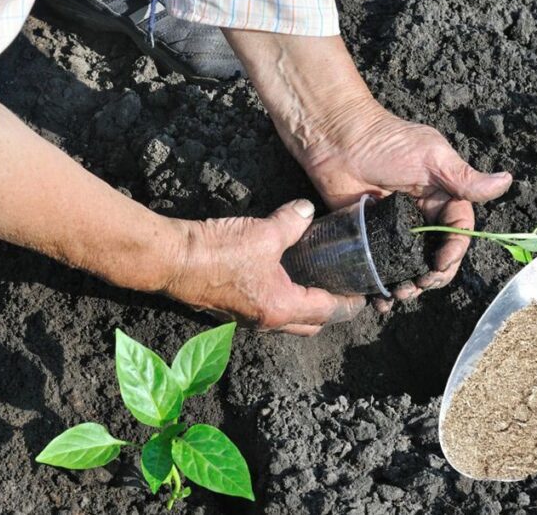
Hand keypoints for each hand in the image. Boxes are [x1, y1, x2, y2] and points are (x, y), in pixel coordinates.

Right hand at [165, 200, 365, 335]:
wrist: (172, 260)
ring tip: (314, 282)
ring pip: (286, 321)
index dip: (349, 302)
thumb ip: (292, 222)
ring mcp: (246, 318)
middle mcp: (266, 320)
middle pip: (310, 325)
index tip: (363, 294)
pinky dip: (280, 300)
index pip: (328, 311)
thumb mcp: (263, 232)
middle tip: (341, 289)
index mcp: (281, 307)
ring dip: (303, 307)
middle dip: (329, 311)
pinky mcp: (230, 309)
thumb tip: (306, 211)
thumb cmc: (217, 252)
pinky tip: (280, 276)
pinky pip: (265, 310)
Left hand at [302, 103, 512, 311]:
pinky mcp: (367, 236)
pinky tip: (378, 298)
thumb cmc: (385, 142)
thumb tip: (506, 182)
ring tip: (399, 294)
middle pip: (435, 254)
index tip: (440, 264)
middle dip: (432, 275)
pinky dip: (379, 285)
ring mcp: (393, 228)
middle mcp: (419, 216)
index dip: (453, 251)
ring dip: (409, 285)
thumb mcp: (431, 157)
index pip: (457, 231)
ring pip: (408, 264)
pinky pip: (378, 265)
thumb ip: (464, 178)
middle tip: (420, 285)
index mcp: (441, 197)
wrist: (336, 139)